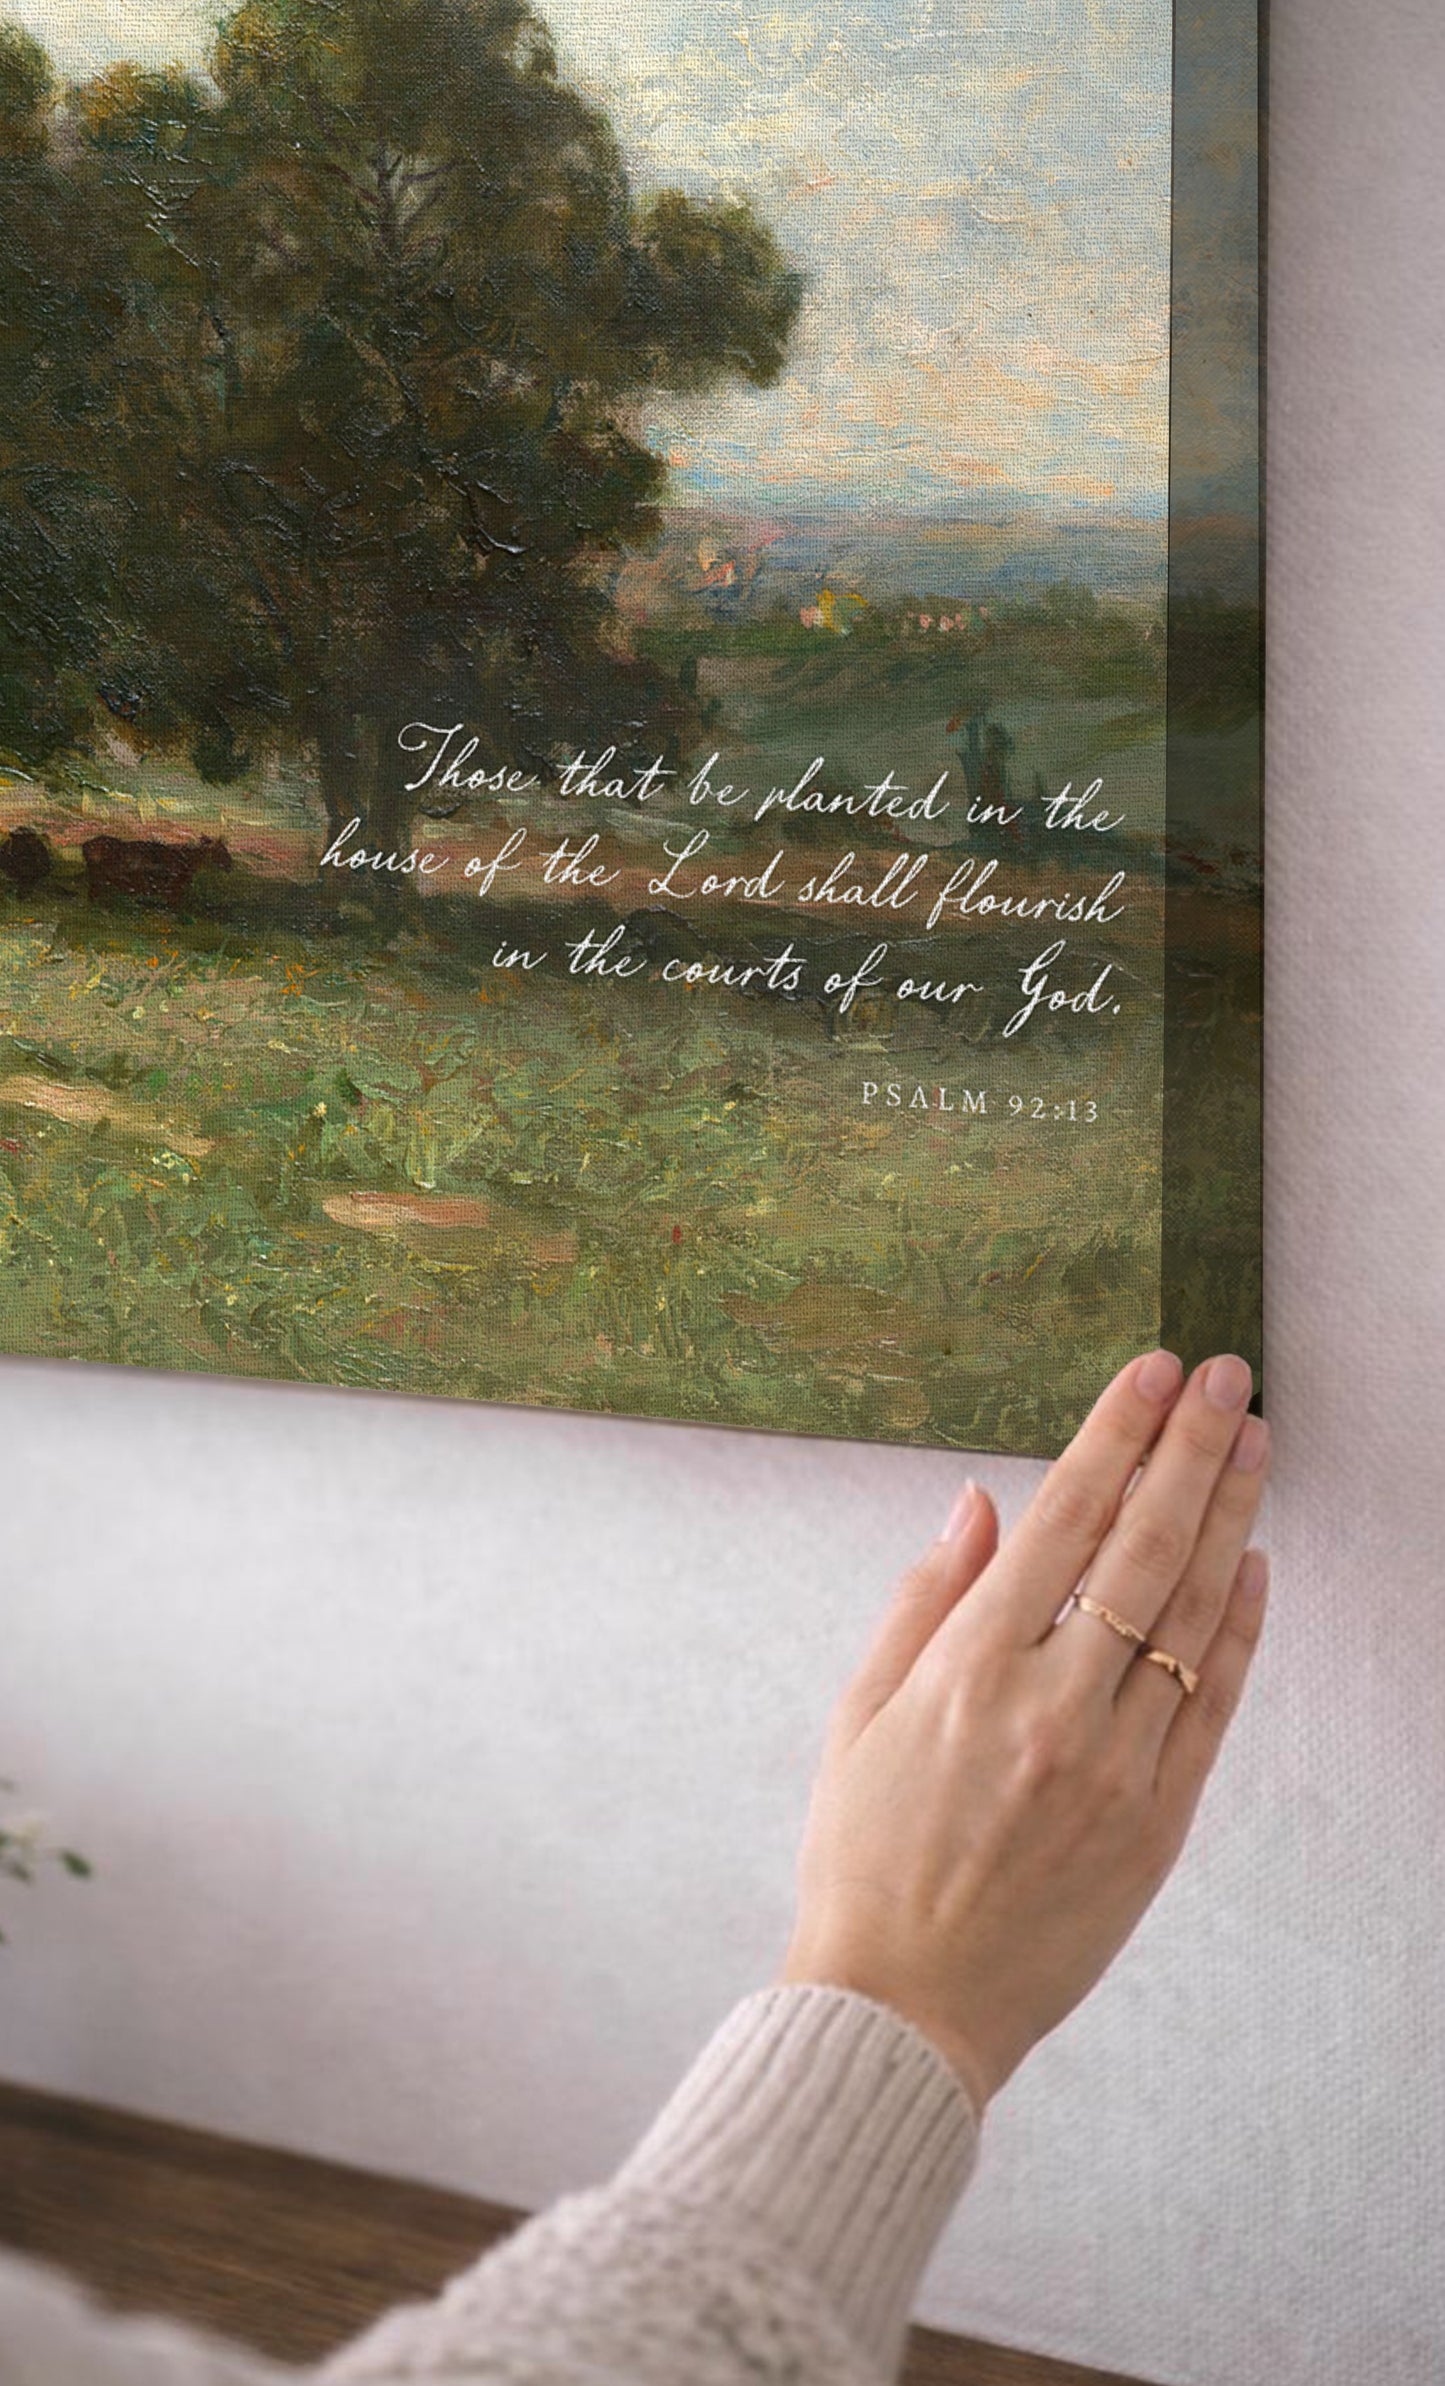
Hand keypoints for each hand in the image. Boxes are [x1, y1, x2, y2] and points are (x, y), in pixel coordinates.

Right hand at [781, 1350, 1269, 2115]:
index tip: (1151, 1373)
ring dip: (1230, 1517)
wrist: (903, 2009)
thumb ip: (924, 1600)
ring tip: (1255, 1441)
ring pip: (1190, 1615)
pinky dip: (1241, 1629)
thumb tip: (977, 1503)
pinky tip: (1257, 1563)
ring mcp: (1113, 1766)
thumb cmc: (864, 1859)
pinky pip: (1211, 1706)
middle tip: (1227, 1376)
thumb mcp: (859, 1715)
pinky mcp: (1155, 1824)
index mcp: (968, 1670)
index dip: (1114, 1435)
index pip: (1062, 1520)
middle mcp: (1050, 1706)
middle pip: (1143, 1548)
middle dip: (1191, 1449)